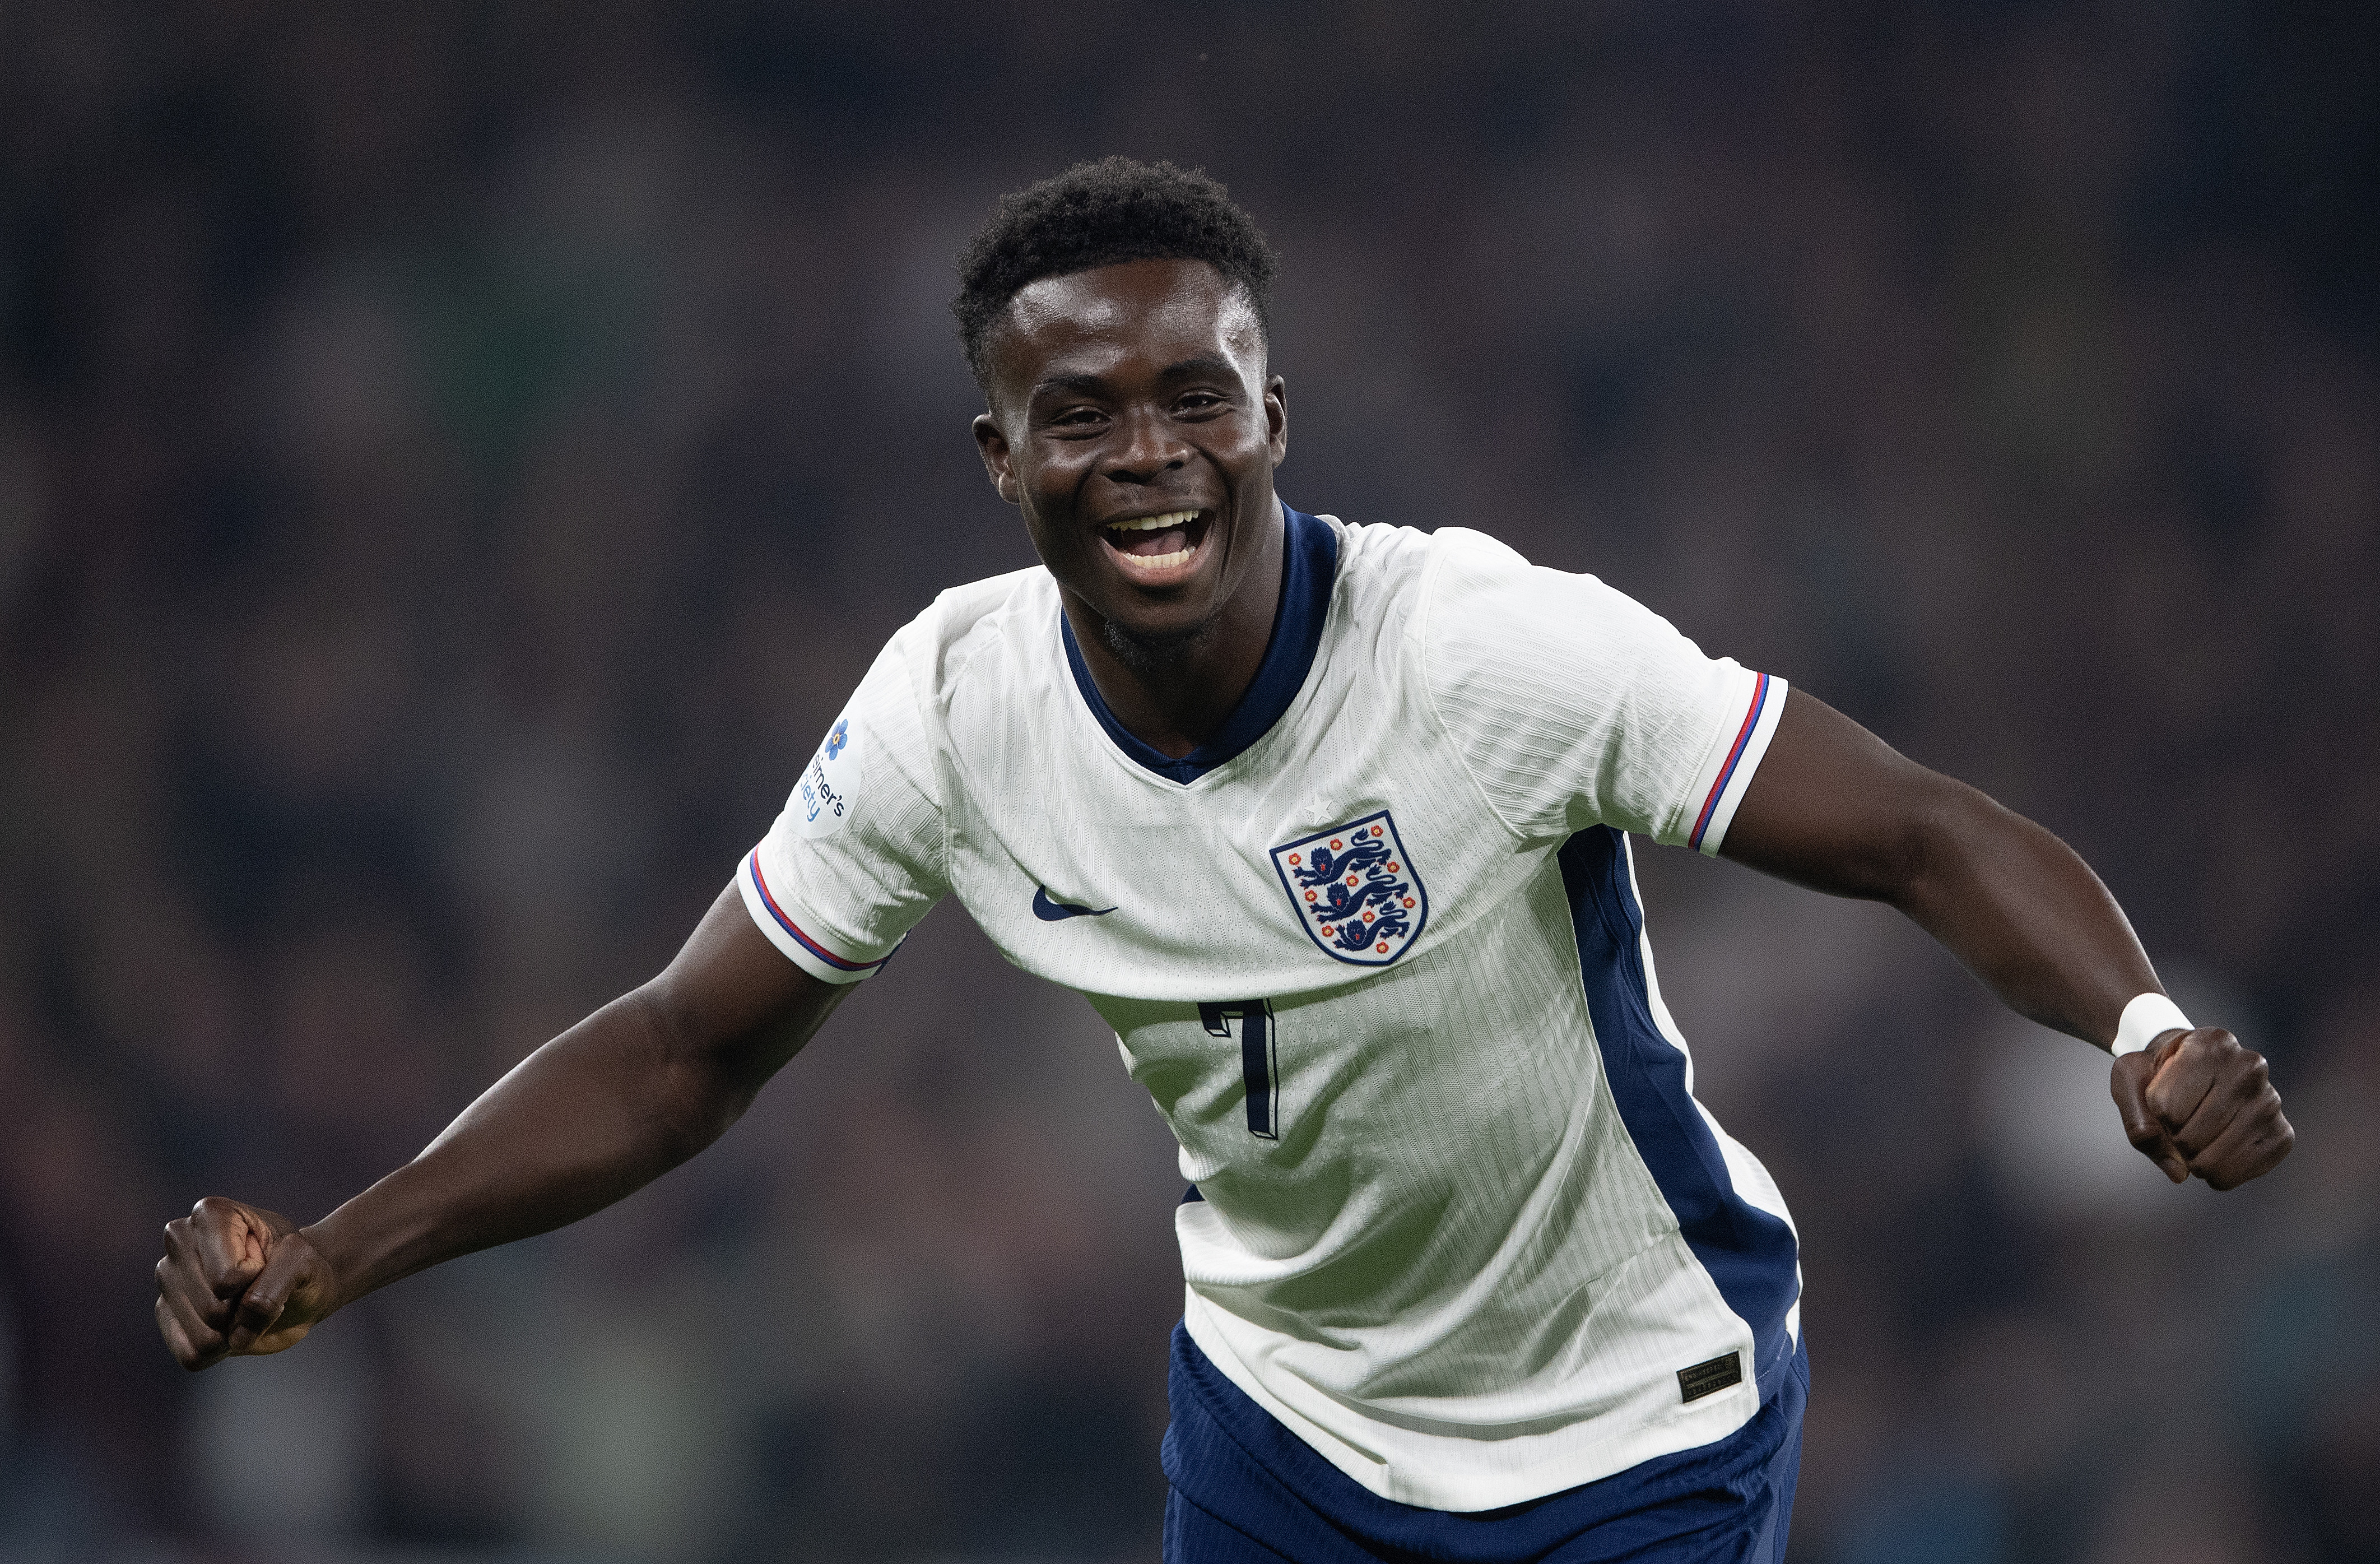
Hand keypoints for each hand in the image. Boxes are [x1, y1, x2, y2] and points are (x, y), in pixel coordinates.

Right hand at [155, 1197, 339, 1368]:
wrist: (297, 1284)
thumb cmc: (298, 1264)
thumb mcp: (302, 1263)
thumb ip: (275, 1286)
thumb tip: (236, 1335)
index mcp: (210, 1213)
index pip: (227, 1277)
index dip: (258, 1278)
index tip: (266, 1263)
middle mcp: (179, 1240)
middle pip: (212, 1307)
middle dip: (246, 1308)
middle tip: (257, 1287)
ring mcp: (168, 1277)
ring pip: (202, 1336)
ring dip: (235, 1331)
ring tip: (244, 1305)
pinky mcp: (166, 1313)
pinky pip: (190, 1354)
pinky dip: (220, 1351)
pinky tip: (230, 1326)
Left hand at [2111, 1028, 2293, 1189]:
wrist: (2189, 1071)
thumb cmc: (2156, 1074)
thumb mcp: (2129, 1081)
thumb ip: (2138, 1122)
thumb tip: (2179, 1173)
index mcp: (2211, 1043)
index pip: (2165, 1107)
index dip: (2154, 1114)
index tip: (2160, 1097)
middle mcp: (2250, 1067)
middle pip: (2192, 1135)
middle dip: (2173, 1139)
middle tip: (2177, 1122)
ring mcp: (2271, 1100)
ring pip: (2217, 1158)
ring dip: (2194, 1161)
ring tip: (2194, 1139)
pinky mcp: (2282, 1133)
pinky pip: (2245, 1171)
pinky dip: (2220, 1175)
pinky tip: (2213, 1156)